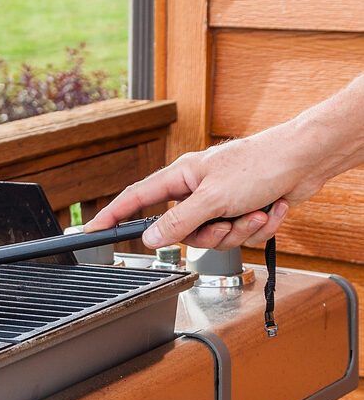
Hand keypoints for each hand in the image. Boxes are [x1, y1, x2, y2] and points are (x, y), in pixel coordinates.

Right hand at [84, 121, 325, 249]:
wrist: (308, 160)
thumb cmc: (262, 164)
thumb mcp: (213, 198)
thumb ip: (178, 222)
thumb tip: (149, 239)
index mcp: (180, 177)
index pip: (135, 199)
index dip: (112, 216)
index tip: (92, 231)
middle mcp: (196, 190)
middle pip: (183, 232)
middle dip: (212, 234)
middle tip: (227, 222)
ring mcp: (220, 202)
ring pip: (214, 238)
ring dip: (240, 230)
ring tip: (257, 211)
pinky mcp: (242, 211)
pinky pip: (238, 235)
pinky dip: (258, 226)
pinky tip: (271, 209)